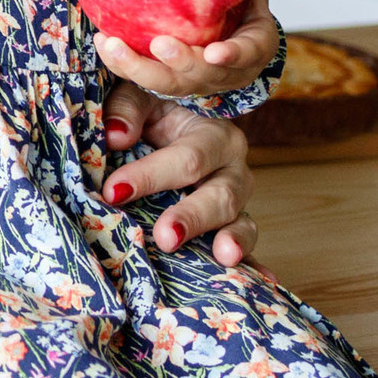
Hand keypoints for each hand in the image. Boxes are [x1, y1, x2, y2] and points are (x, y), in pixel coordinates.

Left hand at [96, 0, 279, 100]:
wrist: (230, 24)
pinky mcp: (167, 76)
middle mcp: (224, 69)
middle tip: (159, 45)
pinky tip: (103, 40)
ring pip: (166, 83)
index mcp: (253, 45)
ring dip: (136, 66)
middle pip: (201, 75)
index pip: (247, 52)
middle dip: (178, 63)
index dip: (233, 55)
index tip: (216, 52)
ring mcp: (195, 78)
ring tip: (111, 44)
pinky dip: (121, 62)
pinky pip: (142, 75)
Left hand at [100, 88, 258, 266]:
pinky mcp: (231, 225)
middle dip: (192, 217)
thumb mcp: (139, 96)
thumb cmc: (151, 109)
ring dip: (231, 240)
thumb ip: (126, 109)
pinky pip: (245, 246)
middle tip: (166, 237)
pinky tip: (263, 281)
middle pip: (220, 195)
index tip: (114, 191)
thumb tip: (116, 135)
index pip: (187, 158)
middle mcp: (232, 168)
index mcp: (213, 134)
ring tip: (222, 256)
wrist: (169, 120)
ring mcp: (235, 201)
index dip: (151, 175)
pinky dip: (255, 265)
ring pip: (239, 220)